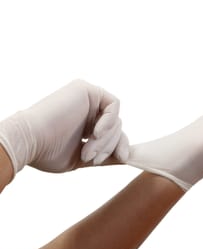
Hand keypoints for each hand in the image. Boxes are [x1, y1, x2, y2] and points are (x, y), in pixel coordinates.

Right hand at [0, 79, 128, 173]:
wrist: (30, 142)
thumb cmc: (49, 153)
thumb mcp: (84, 158)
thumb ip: (106, 155)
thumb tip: (126, 157)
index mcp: (86, 125)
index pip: (114, 135)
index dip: (120, 147)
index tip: (120, 159)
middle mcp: (88, 110)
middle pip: (117, 128)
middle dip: (109, 146)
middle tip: (92, 158)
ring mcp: (87, 98)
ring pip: (116, 120)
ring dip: (105, 140)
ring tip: (86, 151)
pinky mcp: (86, 89)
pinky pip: (114, 104)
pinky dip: (109, 121)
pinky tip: (95, 133)